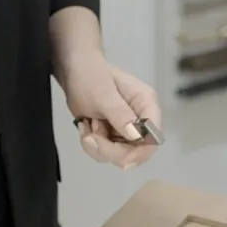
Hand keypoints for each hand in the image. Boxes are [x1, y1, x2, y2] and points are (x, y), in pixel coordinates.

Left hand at [60, 53, 161, 169]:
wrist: (73, 69)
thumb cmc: (90, 75)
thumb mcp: (103, 94)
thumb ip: (120, 115)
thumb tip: (138, 136)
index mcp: (146, 105)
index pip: (153, 137)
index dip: (139, 153)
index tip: (117, 157)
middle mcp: (141, 119)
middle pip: (136, 152)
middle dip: (110, 150)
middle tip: (89, 137)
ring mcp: (127, 128)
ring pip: (119, 155)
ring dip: (98, 147)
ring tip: (86, 125)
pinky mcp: (114, 134)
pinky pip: (107, 152)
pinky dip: (92, 145)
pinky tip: (85, 127)